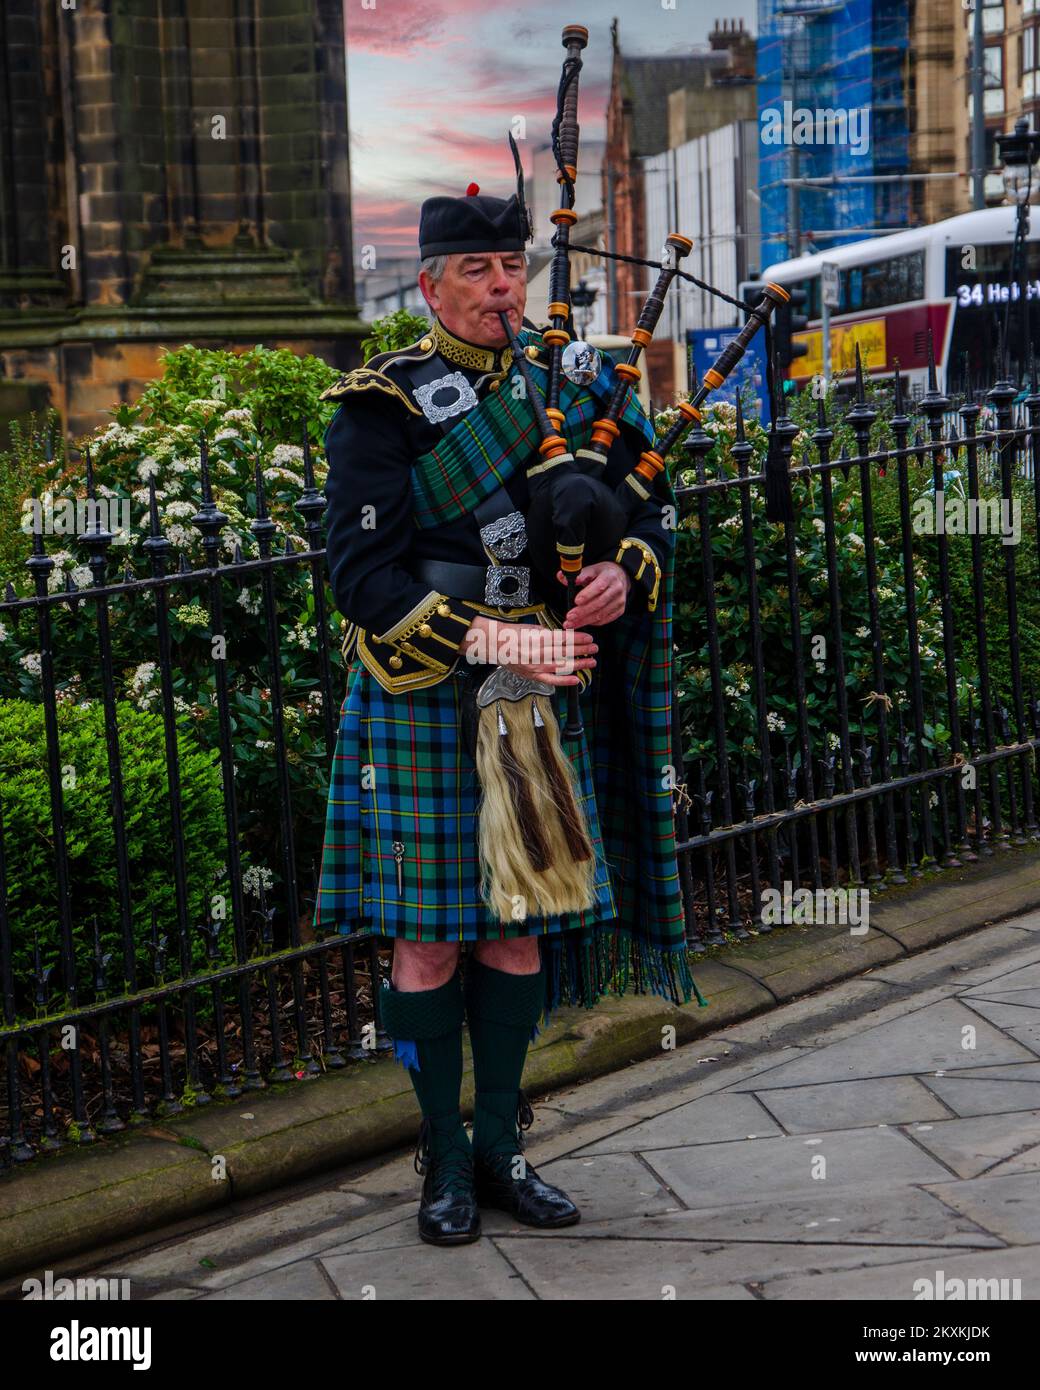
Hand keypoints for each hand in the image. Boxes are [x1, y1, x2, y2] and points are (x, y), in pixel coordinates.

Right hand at [460, 617, 596, 686]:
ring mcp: (535, 666)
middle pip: (565, 652)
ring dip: (578, 664)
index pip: (563, 639)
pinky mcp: (532, 675)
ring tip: (591, 662)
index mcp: (538, 638)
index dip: (578, 638)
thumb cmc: (512, 635)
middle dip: (583, 650)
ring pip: (562, 666)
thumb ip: (549, 633)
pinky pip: (551, 680)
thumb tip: (567, 636)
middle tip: (594, 648)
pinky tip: (576, 679)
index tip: (589, 637)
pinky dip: (564, 681)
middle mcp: (538, 653)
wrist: (494, 645)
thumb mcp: (532, 628)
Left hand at [557, 560, 631, 627]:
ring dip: (585, 620)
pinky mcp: (619, 610)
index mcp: (609, 576)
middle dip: (583, 612)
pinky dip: (592, 622)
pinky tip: (582, 623)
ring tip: (572, 623)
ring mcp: (619, 601)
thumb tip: (561, 577)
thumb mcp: (592, 570)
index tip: (576, 601)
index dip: (587, 595)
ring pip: (601, 614)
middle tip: (570, 617)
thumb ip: (577, 575)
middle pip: (599, 603)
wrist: (620, 577)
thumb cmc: (603, 574)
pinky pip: (605, 619)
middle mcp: (617, 589)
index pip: (599, 587)